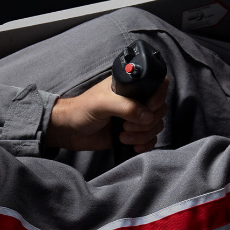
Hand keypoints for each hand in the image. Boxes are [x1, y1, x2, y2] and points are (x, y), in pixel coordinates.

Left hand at [46, 74, 168, 153]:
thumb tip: (148, 116)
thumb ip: (126, 107)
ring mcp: (135, 117)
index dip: (158, 97)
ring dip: (143, 134)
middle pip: (160, 109)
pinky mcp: (133, 133)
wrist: (70, 131)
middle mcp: (135, 100)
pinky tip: (132, 145)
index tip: (149, 108)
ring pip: (156, 126)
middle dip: (147, 121)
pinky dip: (145, 144)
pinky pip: (150, 139)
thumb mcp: (102, 104)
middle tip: (126, 125)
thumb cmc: (81, 110)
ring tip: (123, 135)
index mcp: (129, 86)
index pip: (157, 85)